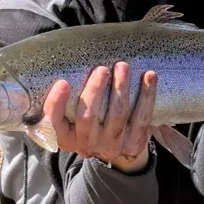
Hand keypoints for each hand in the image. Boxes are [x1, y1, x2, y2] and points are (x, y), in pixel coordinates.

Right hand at [41, 61, 158, 171]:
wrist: (115, 146)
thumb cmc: (88, 118)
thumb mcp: (70, 115)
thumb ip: (66, 97)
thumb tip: (63, 57)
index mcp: (65, 137)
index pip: (53, 123)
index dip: (56, 104)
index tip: (62, 82)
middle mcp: (85, 145)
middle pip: (87, 118)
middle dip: (95, 91)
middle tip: (101, 69)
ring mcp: (110, 147)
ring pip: (117, 116)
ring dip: (121, 88)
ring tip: (123, 66)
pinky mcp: (133, 144)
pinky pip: (142, 119)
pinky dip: (146, 96)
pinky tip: (149, 76)